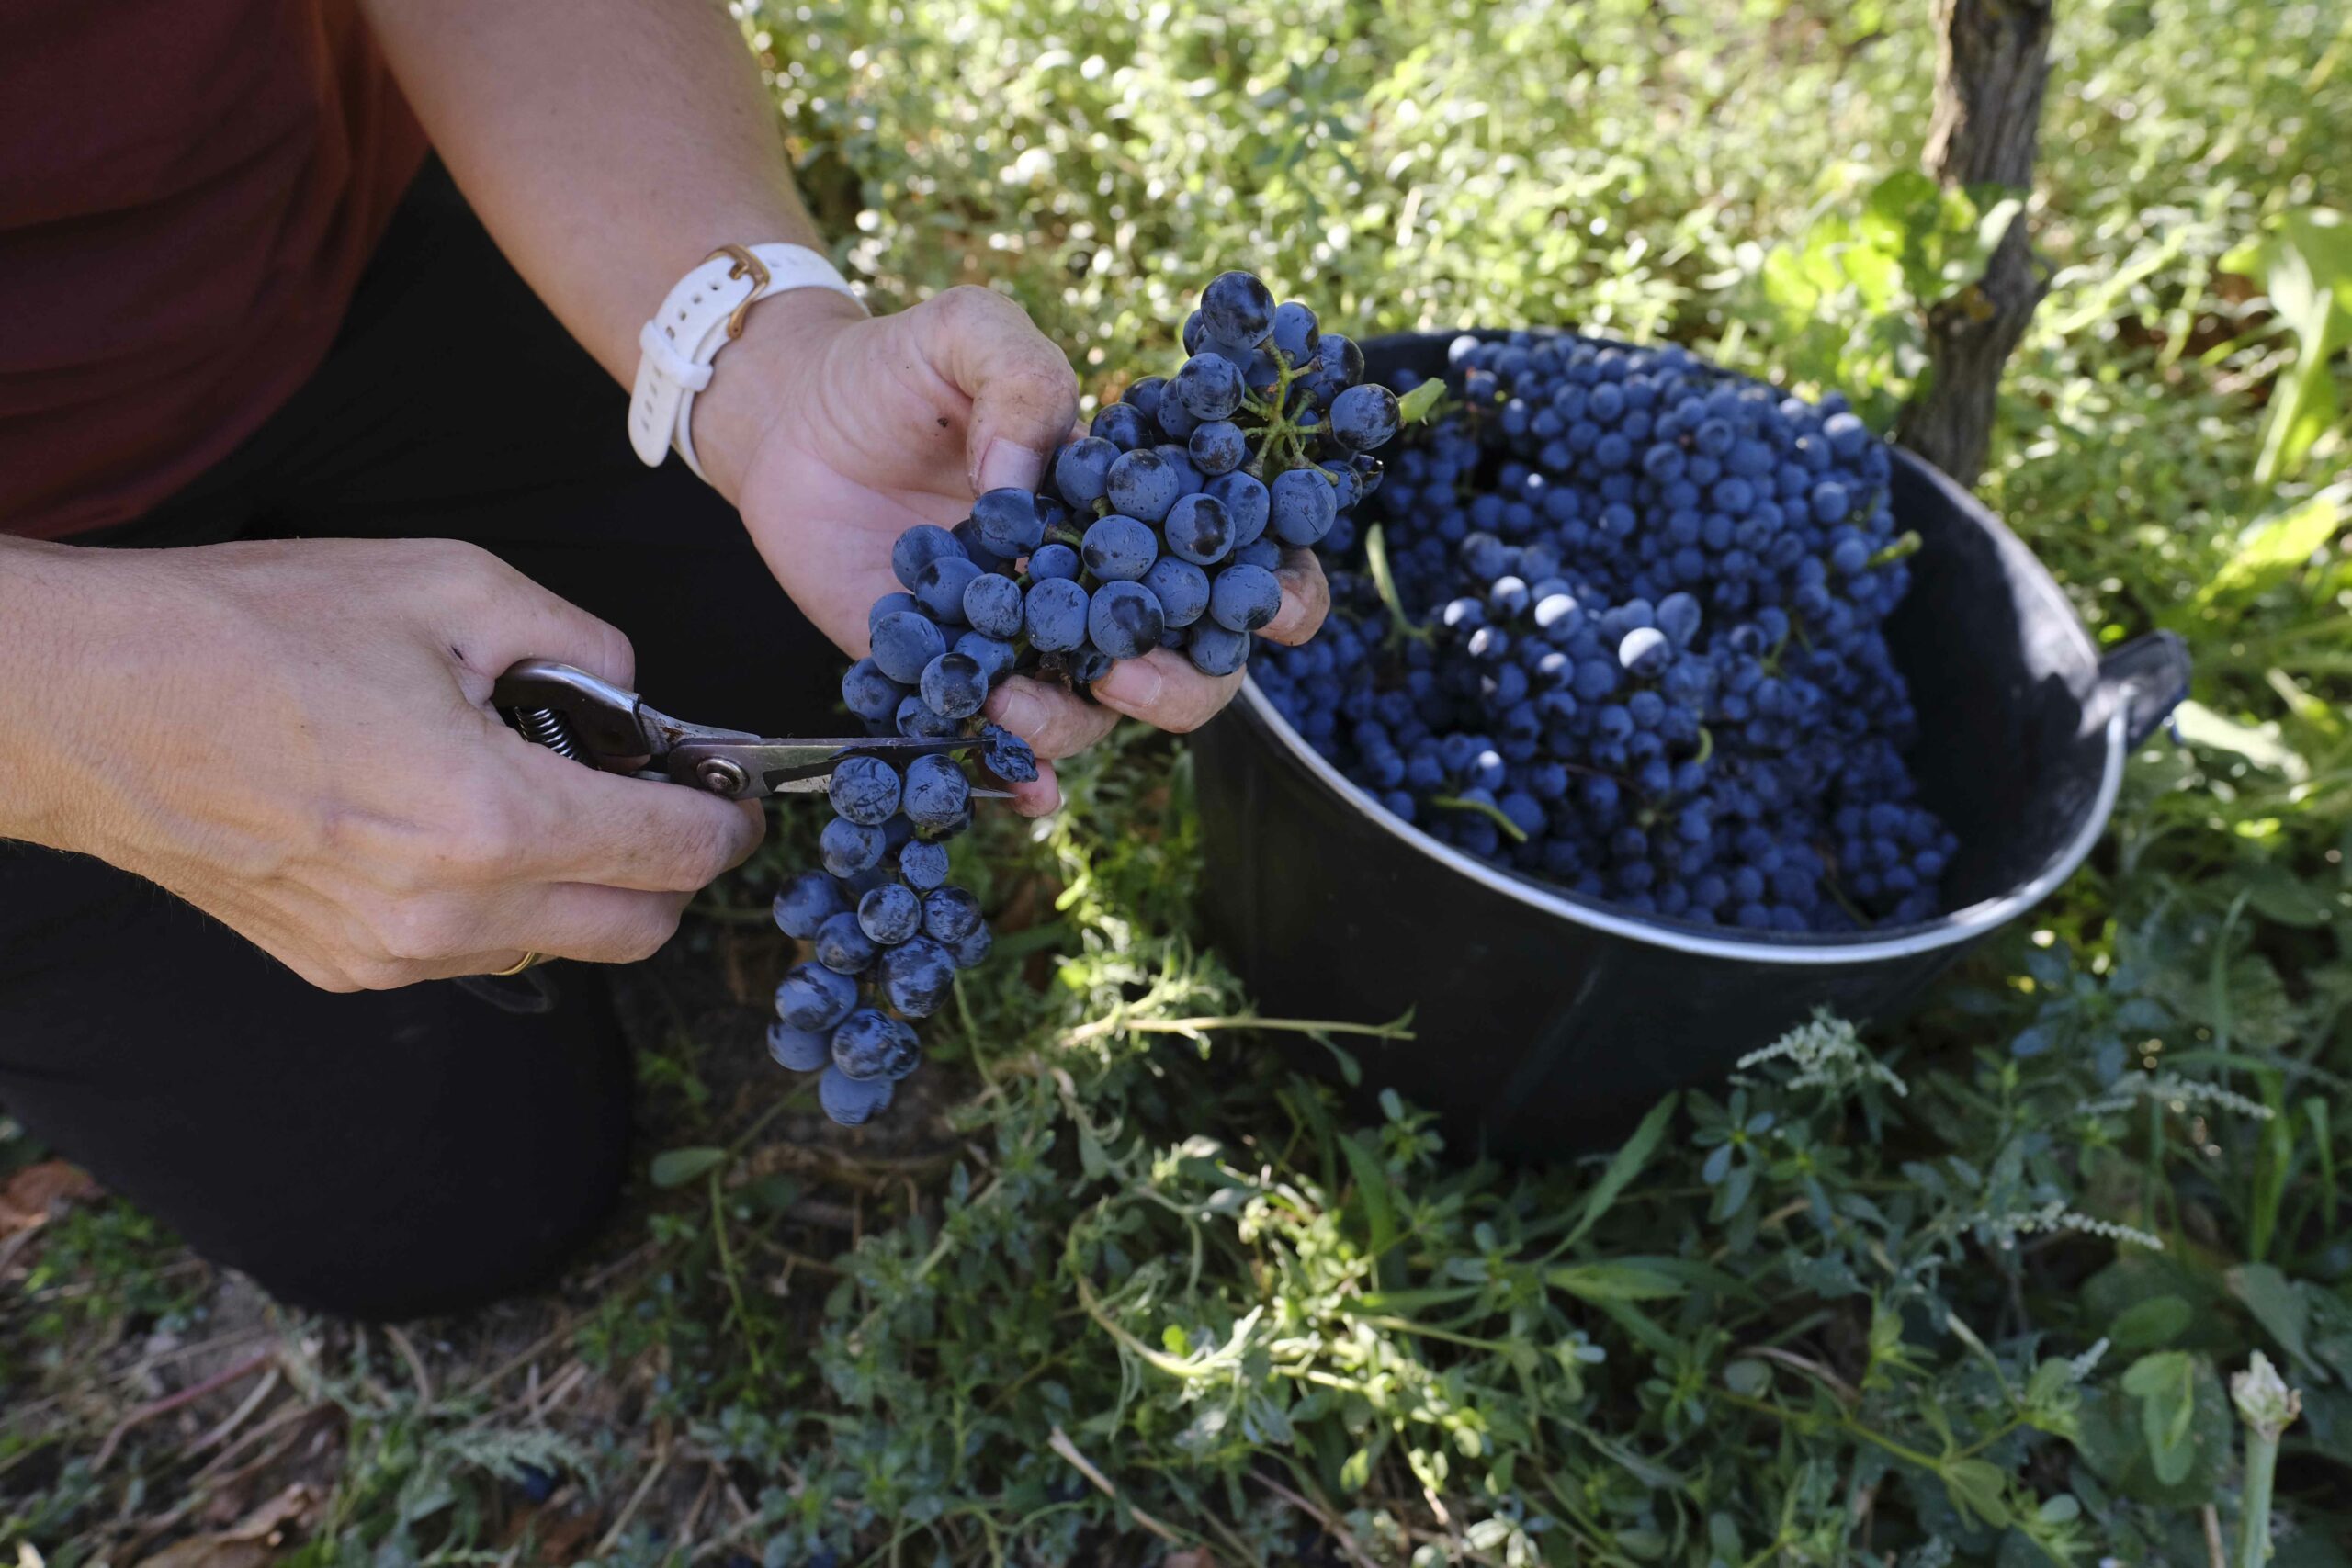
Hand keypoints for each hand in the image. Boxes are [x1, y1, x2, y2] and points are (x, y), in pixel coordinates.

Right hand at [0, 538, 762, 989]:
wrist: (92, 702)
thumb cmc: (257, 630)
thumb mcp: (450, 584)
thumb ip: (579, 642)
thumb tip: (634, 691)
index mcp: (492, 819)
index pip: (675, 855)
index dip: (728, 824)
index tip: (736, 799)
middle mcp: (452, 913)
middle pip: (639, 930)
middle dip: (671, 869)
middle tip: (653, 798)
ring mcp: (394, 955)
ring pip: (559, 948)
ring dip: (583, 888)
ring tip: (538, 797)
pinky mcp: (344, 969)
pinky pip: (475, 954)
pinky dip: (502, 903)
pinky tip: (457, 828)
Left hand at [694, 286, 1330, 813]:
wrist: (787, 423)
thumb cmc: (897, 371)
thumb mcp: (967, 333)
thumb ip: (1021, 382)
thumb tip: (1029, 491)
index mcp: (1141, 506)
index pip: (1250, 559)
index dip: (1281, 591)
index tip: (1261, 602)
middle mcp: (1105, 587)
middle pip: (1197, 666)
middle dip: (1184, 685)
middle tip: (1123, 672)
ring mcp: (1036, 644)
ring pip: (1100, 716)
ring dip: (1071, 723)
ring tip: (1005, 702)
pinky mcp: (959, 680)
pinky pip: (1004, 750)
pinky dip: (1018, 781)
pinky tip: (1015, 791)